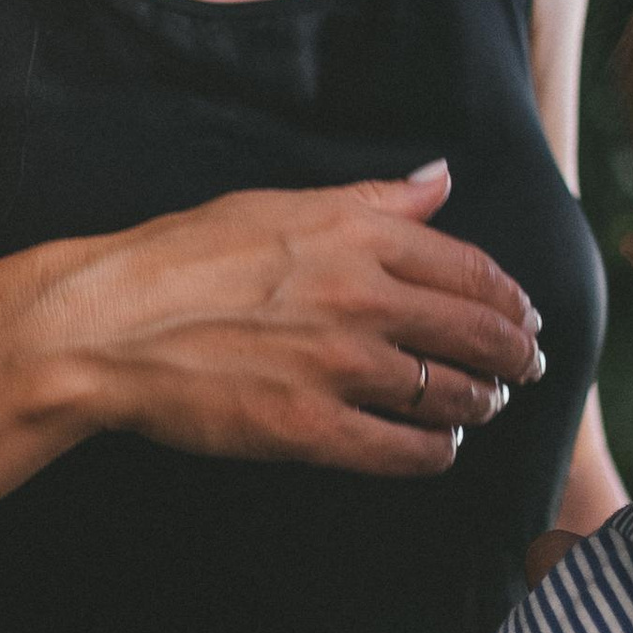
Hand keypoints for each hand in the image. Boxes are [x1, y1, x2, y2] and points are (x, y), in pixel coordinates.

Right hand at [50, 161, 543, 478]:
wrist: (106, 325)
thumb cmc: (181, 257)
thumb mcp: (280, 204)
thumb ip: (372, 199)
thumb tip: (440, 179)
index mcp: (357, 236)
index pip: (470, 270)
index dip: (510, 300)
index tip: (523, 316)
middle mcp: (361, 298)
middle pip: (476, 334)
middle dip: (514, 356)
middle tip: (526, 370)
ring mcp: (339, 366)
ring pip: (450, 393)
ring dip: (477, 403)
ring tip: (480, 406)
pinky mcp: (311, 428)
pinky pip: (404, 449)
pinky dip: (434, 452)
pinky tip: (438, 450)